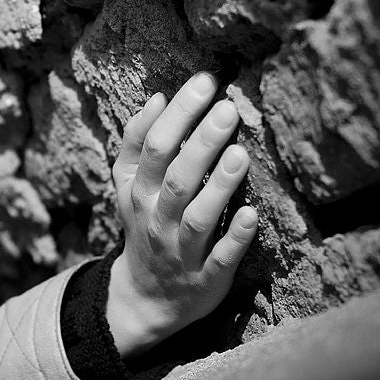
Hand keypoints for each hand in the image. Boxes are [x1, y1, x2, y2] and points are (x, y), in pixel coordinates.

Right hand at [107, 72, 257, 357]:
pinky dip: (233, 238)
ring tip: (240, 153)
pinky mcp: (205, 278)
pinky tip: (251, 215)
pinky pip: (219, 258)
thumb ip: (137, 143)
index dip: (177, 114)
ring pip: (197, 217)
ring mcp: (180, 250)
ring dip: (217, 187)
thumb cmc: (144, 225)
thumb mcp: (129, 186)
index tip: (204, 82)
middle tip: (227, 108)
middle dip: (199, 142)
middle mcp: (155, 219)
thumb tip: (157, 98)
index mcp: (138, 192)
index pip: (153, 147)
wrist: (145, 297)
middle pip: (176, 178)